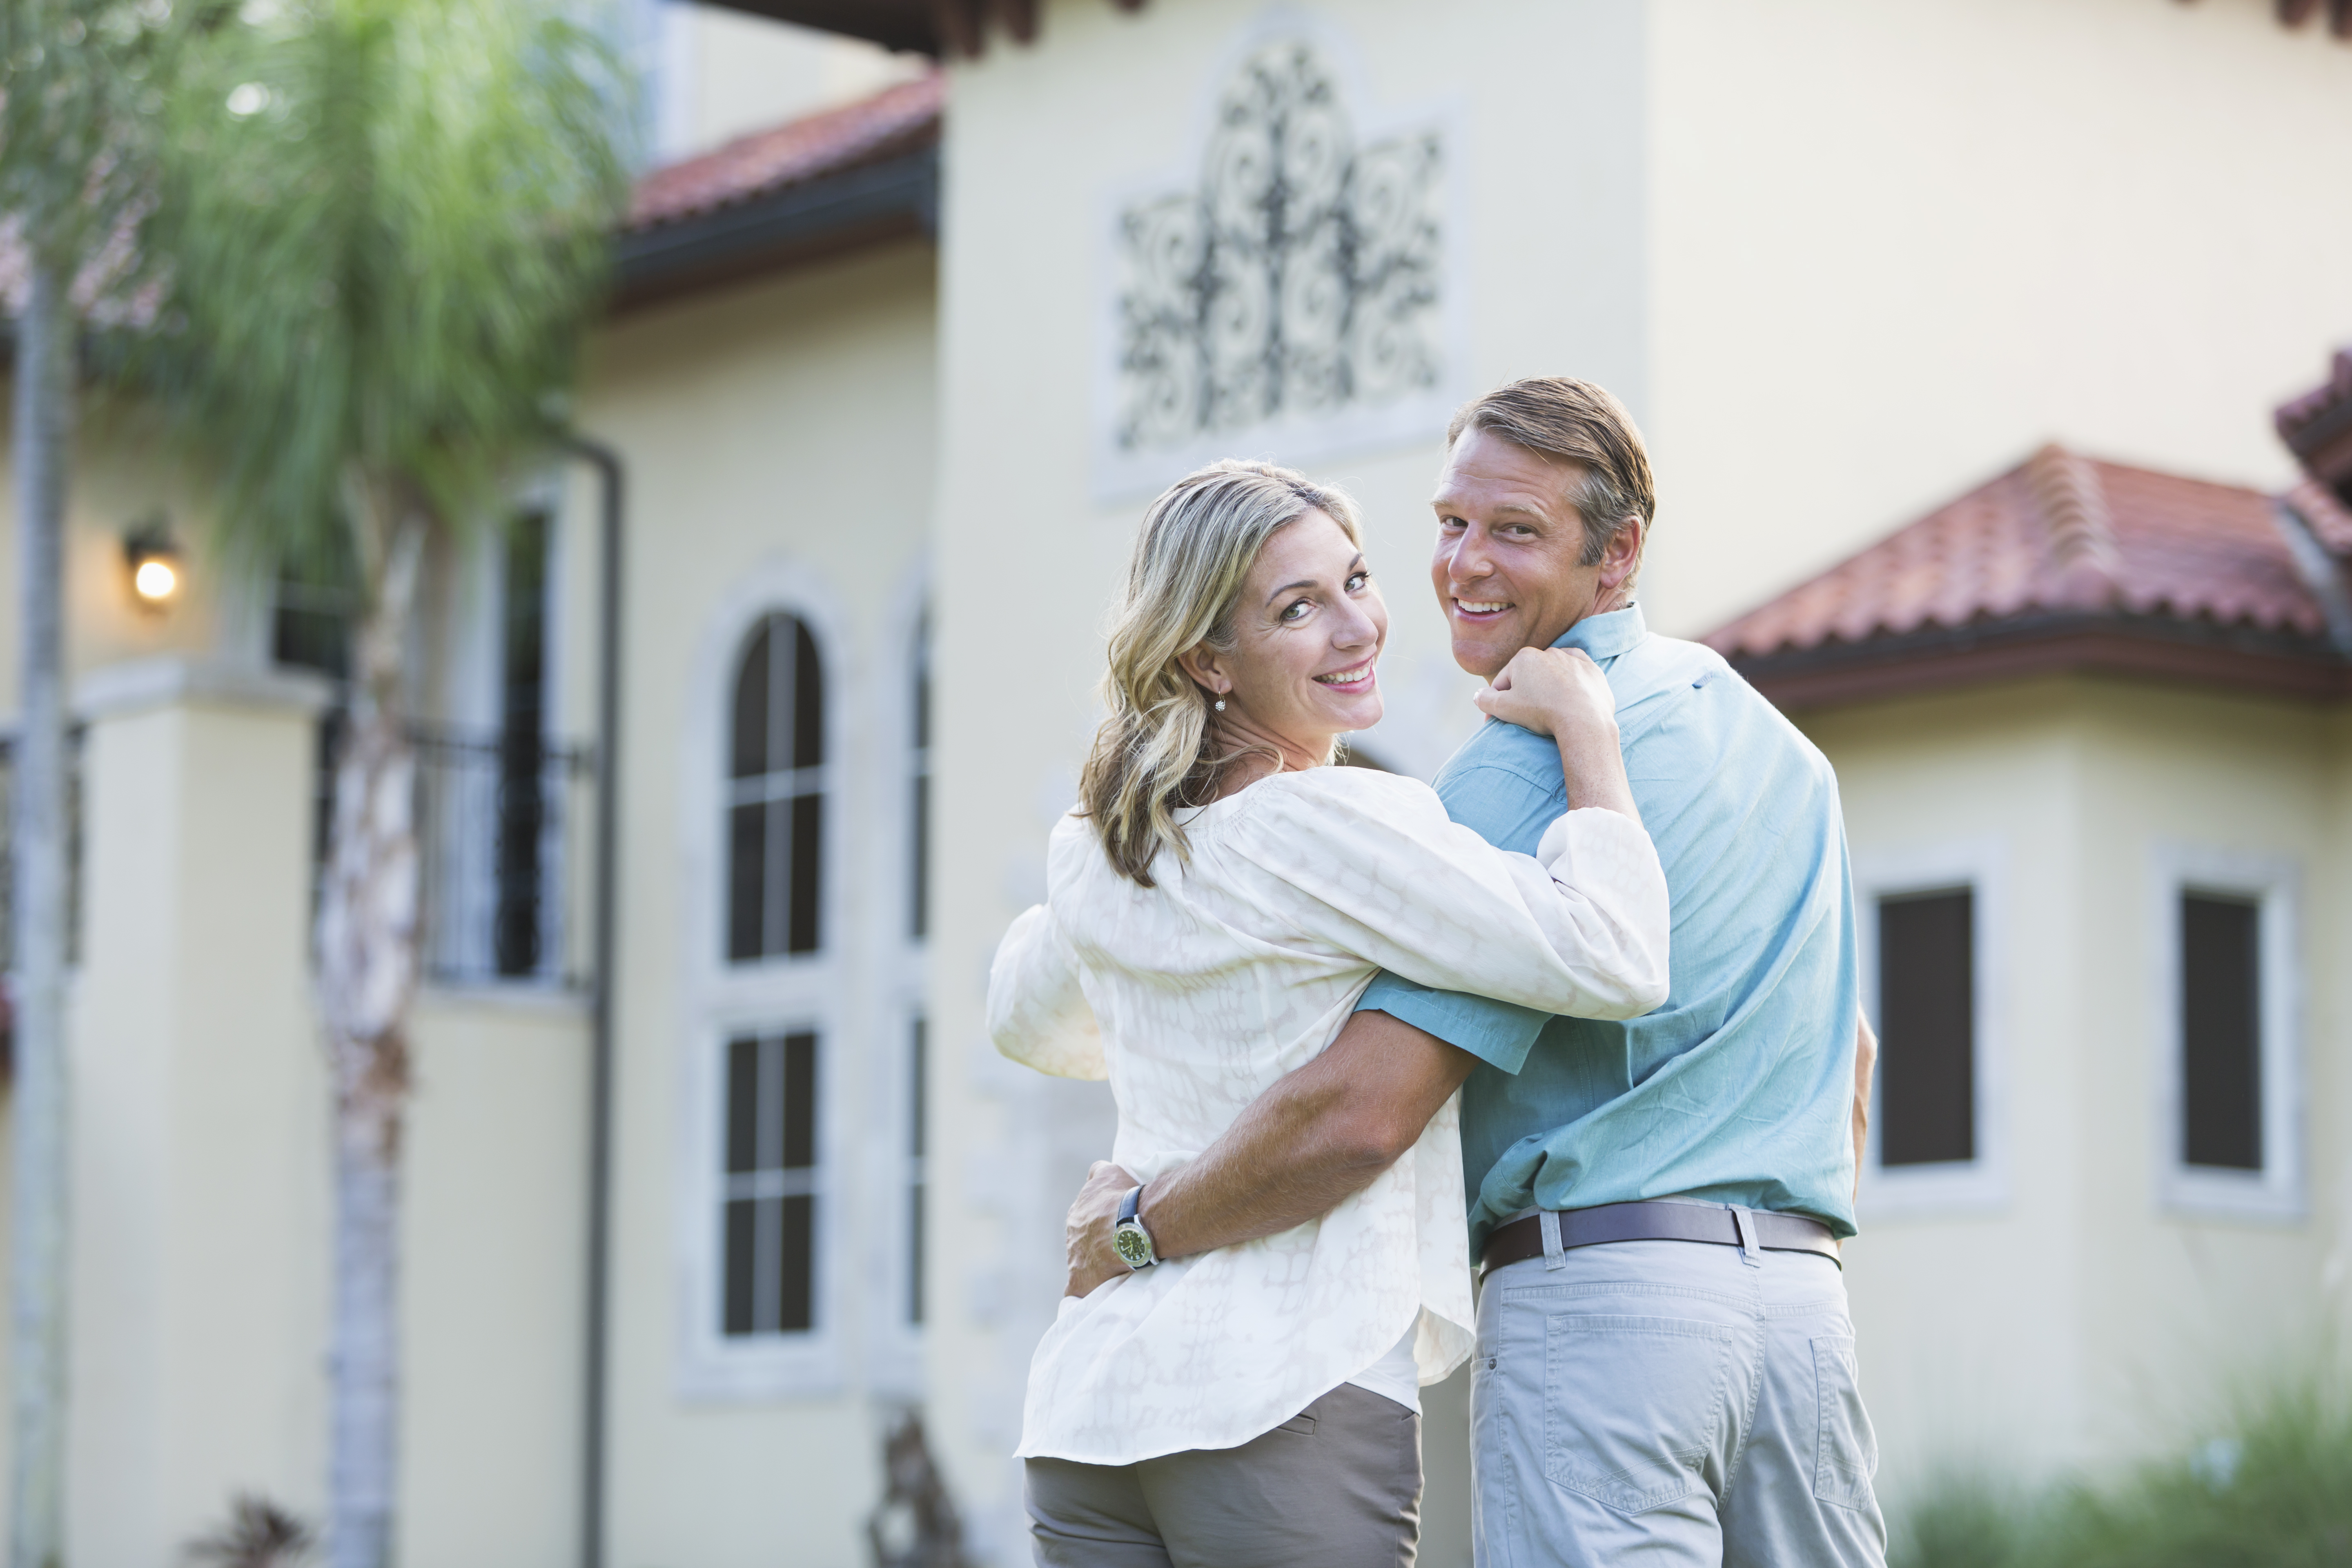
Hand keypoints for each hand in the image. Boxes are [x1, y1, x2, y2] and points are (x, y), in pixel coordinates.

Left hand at [1064, 1160, 1137, 1297]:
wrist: (1130, 1226)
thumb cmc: (1123, 1198)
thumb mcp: (1110, 1172)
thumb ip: (1099, 1171)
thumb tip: (1095, 1171)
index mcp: (1077, 1213)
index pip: (1084, 1219)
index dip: (1100, 1224)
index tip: (1114, 1227)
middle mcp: (1071, 1234)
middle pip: (1081, 1242)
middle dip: (1095, 1245)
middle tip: (1118, 1247)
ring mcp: (1073, 1258)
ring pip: (1080, 1263)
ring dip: (1094, 1265)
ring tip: (1116, 1268)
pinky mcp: (1079, 1280)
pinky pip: (1075, 1289)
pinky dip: (1083, 1289)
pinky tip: (1094, 1291)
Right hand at [1474, 646, 1616, 740]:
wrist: (1584, 720)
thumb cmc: (1542, 711)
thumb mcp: (1504, 709)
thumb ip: (1485, 700)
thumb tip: (1477, 695)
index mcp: (1523, 657)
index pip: (1503, 682)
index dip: (1497, 703)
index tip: (1498, 720)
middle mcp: (1548, 652)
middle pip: (1528, 676)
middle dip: (1524, 693)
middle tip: (1526, 716)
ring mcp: (1572, 659)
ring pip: (1552, 674)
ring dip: (1547, 688)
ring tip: (1549, 709)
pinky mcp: (1591, 670)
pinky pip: (1576, 673)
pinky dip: (1571, 683)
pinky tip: (1569, 697)